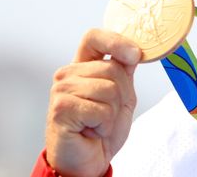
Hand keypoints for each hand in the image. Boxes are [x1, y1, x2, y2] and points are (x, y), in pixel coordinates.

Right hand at [45, 29, 140, 176]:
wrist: (89, 160)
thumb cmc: (103, 128)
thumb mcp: (122, 95)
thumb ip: (124, 71)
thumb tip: (135, 49)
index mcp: (82, 66)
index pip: (94, 37)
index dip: (116, 41)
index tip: (134, 54)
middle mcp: (68, 74)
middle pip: (112, 68)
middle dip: (121, 95)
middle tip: (107, 113)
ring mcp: (61, 90)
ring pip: (109, 89)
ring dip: (113, 112)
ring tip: (98, 123)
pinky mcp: (60, 108)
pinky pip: (101, 109)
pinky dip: (104, 124)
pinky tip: (91, 130)